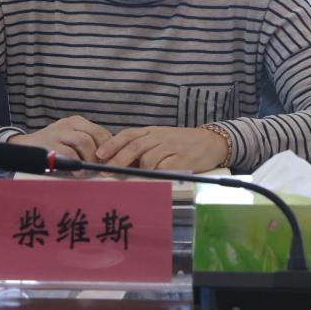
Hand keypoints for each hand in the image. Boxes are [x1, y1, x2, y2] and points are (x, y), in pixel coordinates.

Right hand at [7, 115, 111, 161]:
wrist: (25, 147)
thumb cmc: (53, 146)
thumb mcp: (70, 139)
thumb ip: (87, 144)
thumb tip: (108, 159)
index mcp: (76, 122)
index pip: (101, 131)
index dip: (110, 148)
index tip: (111, 161)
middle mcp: (68, 124)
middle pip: (95, 135)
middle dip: (102, 153)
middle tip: (103, 167)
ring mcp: (58, 134)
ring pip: (84, 141)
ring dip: (90, 158)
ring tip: (90, 169)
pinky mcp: (50, 145)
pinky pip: (69, 154)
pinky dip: (78, 166)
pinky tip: (79, 174)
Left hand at [95, 126, 227, 172]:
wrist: (211, 142)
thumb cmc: (181, 144)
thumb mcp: (160, 139)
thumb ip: (142, 147)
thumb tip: (116, 162)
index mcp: (151, 131)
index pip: (128, 134)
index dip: (112, 144)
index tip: (99, 155)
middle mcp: (159, 137)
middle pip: (134, 147)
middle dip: (118, 160)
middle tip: (107, 171)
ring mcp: (170, 147)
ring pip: (147, 159)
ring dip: (138, 171)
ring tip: (131, 179)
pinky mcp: (181, 160)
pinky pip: (163, 169)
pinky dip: (155, 175)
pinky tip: (151, 179)